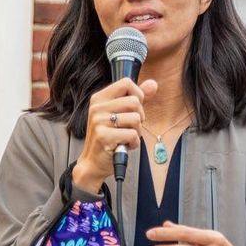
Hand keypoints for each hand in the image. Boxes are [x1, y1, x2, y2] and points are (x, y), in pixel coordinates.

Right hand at [72, 77, 157, 193]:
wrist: (93, 162)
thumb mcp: (120, 114)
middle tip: (129, 127)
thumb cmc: (108, 137)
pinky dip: (134, 143)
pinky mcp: (104, 136)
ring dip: (136, 131)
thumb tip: (153, 84)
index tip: (134, 108)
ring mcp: (99, 121)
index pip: (126, 82)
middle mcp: (97, 107)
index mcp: (99, 98)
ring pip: (136, 118)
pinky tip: (124, 145)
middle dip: (139, 117)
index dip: (137, 94)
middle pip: (134, 101)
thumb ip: (136, 98)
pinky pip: (133, 134)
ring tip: (125, 137)